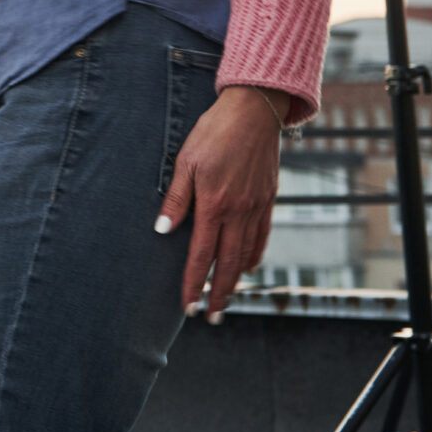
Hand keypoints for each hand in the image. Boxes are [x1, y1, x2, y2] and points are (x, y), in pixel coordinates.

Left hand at [156, 85, 286, 320]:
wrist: (253, 112)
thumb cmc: (213, 133)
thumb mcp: (185, 162)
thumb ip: (176, 199)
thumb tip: (162, 231)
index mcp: (214, 205)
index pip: (201, 255)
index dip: (193, 283)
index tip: (188, 305)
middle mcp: (239, 212)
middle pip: (228, 264)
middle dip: (219, 295)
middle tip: (212, 319)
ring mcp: (257, 207)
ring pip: (247, 255)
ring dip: (236, 280)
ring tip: (226, 298)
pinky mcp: (268, 200)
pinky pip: (262, 237)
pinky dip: (253, 256)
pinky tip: (245, 265)